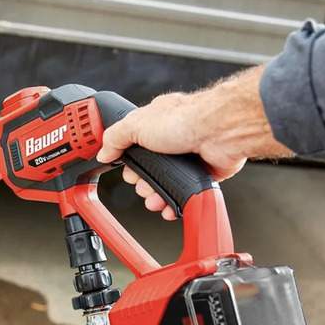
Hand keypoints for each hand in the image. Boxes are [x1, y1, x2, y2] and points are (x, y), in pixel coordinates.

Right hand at [96, 66, 292, 219]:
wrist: (221, 131)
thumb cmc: (186, 118)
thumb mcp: (136, 124)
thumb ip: (115, 138)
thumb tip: (103, 152)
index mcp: (154, 124)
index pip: (133, 146)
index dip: (127, 162)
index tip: (125, 171)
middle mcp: (171, 140)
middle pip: (148, 170)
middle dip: (142, 183)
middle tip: (142, 184)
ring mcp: (187, 158)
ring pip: (165, 184)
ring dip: (156, 197)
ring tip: (154, 200)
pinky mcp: (202, 173)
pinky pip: (184, 193)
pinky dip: (175, 203)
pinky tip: (169, 206)